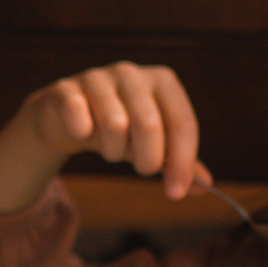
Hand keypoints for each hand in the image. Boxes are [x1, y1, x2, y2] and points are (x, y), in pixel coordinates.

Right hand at [0, 62, 209, 213]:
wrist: (63, 117)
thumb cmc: (117, 128)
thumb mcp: (151, 143)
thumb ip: (177, 161)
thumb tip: (204, 187)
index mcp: (162, 81)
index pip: (182, 123)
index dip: (183, 162)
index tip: (176, 192)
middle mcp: (132, 73)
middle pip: (150, 124)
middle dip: (148, 160)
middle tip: (144, 170)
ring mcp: (97, 78)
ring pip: (115, 125)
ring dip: (114, 151)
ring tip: (111, 150)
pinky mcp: (66, 90)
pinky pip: (79, 117)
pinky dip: (81, 134)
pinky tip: (81, 134)